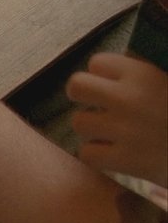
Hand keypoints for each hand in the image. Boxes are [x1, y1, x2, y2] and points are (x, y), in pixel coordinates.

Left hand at [66, 52, 167, 187]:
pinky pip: (87, 154)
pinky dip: (99, 156)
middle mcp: (129, 98)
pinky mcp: (126, 160)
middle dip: (84, 96)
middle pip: (76, 86)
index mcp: (144, 74)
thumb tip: (123, 62)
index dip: (104, 75)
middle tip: (100, 107)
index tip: (116, 86)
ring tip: (113, 134)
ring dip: (93, 129)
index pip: (97, 63)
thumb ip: (147, 71)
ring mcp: (125, 130)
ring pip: (79, 123)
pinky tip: (116, 155)